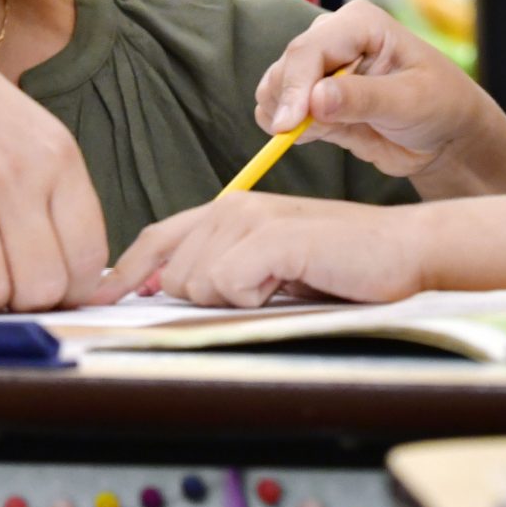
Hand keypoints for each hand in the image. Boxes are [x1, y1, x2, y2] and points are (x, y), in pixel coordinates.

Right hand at [0, 18, 109, 312]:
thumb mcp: (36, 134)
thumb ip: (60, 198)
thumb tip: (80, 278)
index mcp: (57, 157)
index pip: (88, 254)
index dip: (76, 290)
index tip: (59, 291)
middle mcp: (14, 176)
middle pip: (42, 287)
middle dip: (29, 302)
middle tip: (13, 286)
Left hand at [96, 193, 429, 307]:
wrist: (405, 253)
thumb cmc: (341, 267)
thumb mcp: (268, 270)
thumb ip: (218, 272)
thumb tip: (156, 290)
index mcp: (227, 211)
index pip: (155, 241)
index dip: (123, 274)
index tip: (101, 301)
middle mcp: (231, 205)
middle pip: (173, 275)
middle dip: (208, 299)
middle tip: (264, 292)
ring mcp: (251, 217)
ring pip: (197, 284)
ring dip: (237, 300)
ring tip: (283, 285)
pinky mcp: (273, 236)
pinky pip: (229, 285)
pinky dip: (256, 298)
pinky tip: (291, 283)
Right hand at [257, 3, 505, 197]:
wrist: (445, 135)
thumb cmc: (441, 105)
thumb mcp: (411, 101)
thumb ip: (364, 99)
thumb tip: (316, 99)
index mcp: (359, 23)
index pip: (310, 49)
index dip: (294, 86)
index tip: (289, 124)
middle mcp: (333, 38)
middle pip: (286, 66)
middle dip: (286, 102)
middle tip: (296, 134)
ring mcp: (320, 68)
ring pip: (275, 87)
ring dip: (284, 115)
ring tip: (323, 132)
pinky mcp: (312, 97)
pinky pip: (279, 110)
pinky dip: (288, 127)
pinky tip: (318, 135)